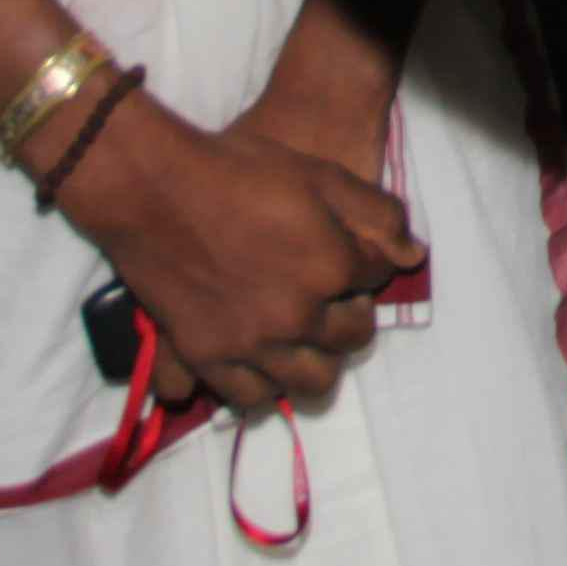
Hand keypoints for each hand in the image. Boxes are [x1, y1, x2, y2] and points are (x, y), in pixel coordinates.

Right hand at [55, 102, 419, 416]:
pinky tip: (264, 362)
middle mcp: (297, 315)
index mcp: (330, 267)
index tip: (351, 258)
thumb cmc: (239, 170)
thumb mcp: (320, 175)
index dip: (367, 266)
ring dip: (317, 359)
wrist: (154, 187)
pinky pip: (250, 395)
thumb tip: (413, 254)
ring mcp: (251, 342)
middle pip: (351, 339)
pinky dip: (264, 384)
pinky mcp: (208, 356)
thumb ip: (376, 214)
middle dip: (351, 318)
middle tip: (334, 302)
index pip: (376, 279)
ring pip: (310, 381)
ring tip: (304, 338)